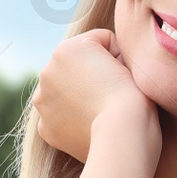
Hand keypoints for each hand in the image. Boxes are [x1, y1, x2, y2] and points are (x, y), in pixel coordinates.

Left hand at [33, 29, 157, 163]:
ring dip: (80, 98)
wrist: (123, 133)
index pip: (99, 44)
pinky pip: (61, 117)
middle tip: (112, 95)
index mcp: (66, 49)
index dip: (119, 59)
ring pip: (66, 92)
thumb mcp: (127, 59)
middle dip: (93, 77)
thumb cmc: (133, 96)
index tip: (124, 76)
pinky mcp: (46, 127)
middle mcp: (47, 71)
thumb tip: (103, 67)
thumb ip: (110, 54)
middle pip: (78, 68)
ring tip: (101, 111)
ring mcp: (43, 101)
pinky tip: (90, 125)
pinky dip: (74, 121)